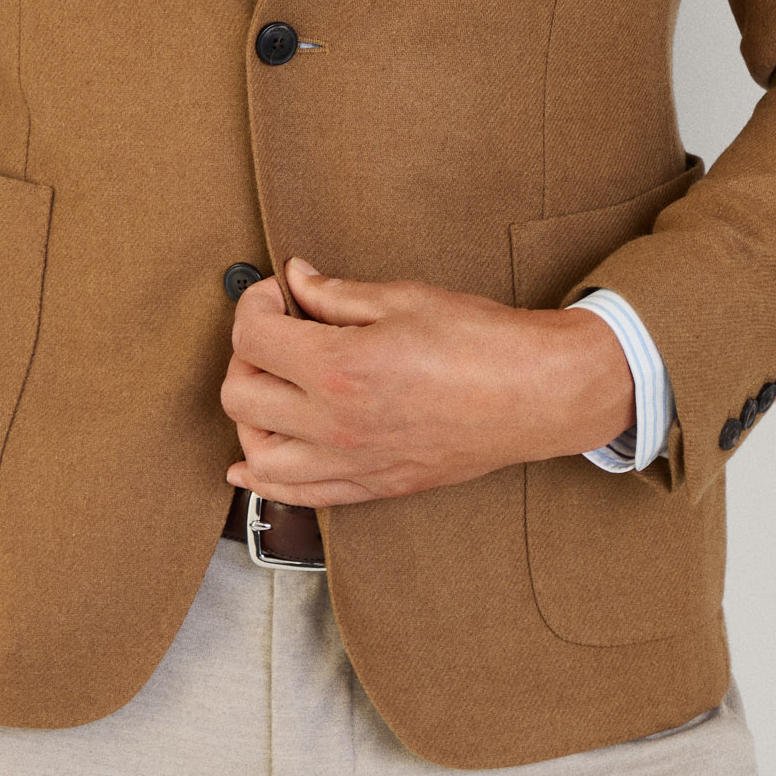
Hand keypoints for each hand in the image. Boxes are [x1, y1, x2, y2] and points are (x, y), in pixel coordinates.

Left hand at [220, 256, 634, 506]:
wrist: (535, 395)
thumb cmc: (478, 342)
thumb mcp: (401, 298)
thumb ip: (335, 293)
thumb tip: (295, 280)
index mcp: (339, 368)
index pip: (253, 336)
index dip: (255, 303)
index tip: (278, 292)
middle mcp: (335, 424)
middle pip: (240, 395)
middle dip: (246, 353)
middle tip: (275, 330)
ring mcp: (353, 463)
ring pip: (258, 455)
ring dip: (251, 416)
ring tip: (273, 386)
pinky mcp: (373, 487)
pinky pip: (298, 496)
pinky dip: (265, 479)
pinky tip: (252, 463)